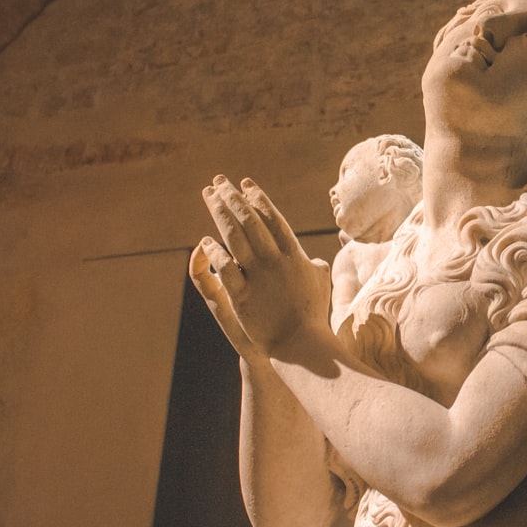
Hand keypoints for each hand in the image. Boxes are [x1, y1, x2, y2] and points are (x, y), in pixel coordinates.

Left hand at [193, 175, 332, 353]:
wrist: (301, 344)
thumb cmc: (314, 315)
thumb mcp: (321, 282)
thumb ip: (315, 265)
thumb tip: (311, 259)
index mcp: (294, 254)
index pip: (272, 218)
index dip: (257, 199)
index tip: (245, 184)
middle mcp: (275, 260)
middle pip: (249, 221)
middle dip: (232, 198)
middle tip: (218, 183)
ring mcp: (257, 277)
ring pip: (234, 237)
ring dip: (220, 214)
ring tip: (209, 198)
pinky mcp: (241, 296)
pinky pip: (224, 267)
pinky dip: (214, 251)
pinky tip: (205, 240)